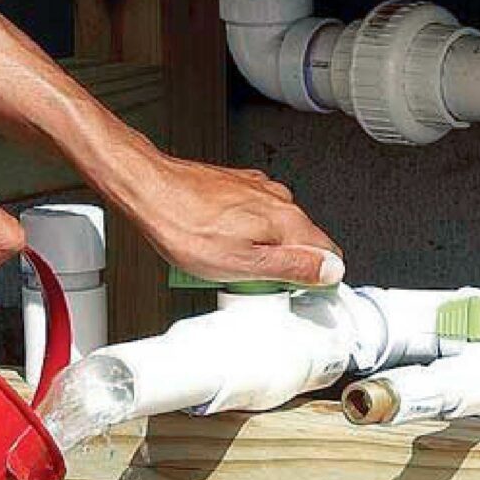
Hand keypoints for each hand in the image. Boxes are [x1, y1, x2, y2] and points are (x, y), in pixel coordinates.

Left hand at [113, 152, 343, 287]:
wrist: (149, 189)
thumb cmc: (185, 225)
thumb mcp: (242, 264)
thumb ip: (292, 268)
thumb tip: (331, 271)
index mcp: (286, 220)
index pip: (329, 254)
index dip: (316, 280)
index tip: (294, 293)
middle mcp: (278, 200)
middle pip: (300, 244)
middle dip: (282, 268)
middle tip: (249, 282)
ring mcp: (257, 190)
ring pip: (274, 231)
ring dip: (260, 252)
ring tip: (226, 263)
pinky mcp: (237, 187)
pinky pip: (253, 218)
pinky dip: (242, 235)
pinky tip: (216, 244)